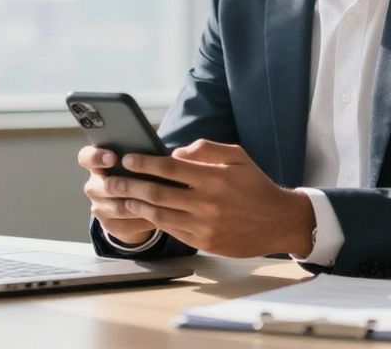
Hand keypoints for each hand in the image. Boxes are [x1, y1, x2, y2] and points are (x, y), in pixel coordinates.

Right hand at [78, 145, 157, 245]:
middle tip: (148, 183)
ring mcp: (99, 208)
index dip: (97, 157)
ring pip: (120, 208)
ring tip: (163, 200)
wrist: (132, 207)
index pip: (86, 157)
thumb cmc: (137, 175)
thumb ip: (140, 158)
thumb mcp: (136, 164)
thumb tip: (160, 154)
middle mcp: (93, 187)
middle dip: (128, 185)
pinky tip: (162, 215)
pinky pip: (129, 224)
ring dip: (142, 204)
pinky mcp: (109, 226)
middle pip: (107, 186)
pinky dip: (146, 219)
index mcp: (96, 165)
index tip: (113, 158)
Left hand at [106, 139, 314, 257]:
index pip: (170, 168)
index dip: (145, 163)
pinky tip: (143, 212)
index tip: (128, 158)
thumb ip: (206, 149)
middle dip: (130, 184)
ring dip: (136, 205)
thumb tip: (176, 153)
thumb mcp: (238, 156)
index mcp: (214, 178)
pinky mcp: (204, 242)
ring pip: (160, 214)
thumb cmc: (255, 185)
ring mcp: (204, 225)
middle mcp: (207, 203)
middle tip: (112, 179)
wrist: (278, 221)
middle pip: (158, 193)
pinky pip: (172, 230)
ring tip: (120, 197)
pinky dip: (154, 220)